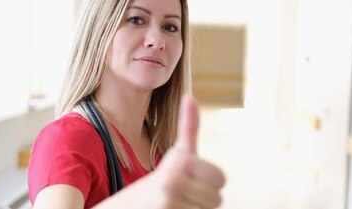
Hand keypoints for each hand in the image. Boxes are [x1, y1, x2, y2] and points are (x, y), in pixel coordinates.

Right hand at [95, 95, 225, 208]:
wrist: (130, 205)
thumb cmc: (163, 179)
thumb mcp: (177, 153)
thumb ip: (188, 127)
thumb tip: (190, 97)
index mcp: (182, 159)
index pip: (221, 179)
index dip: (211, 184)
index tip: (192, 180)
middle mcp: (175, 177)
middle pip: (217, 199)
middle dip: (204, 201)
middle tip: (185, 196)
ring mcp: (169, 199)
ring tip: (178, 204)